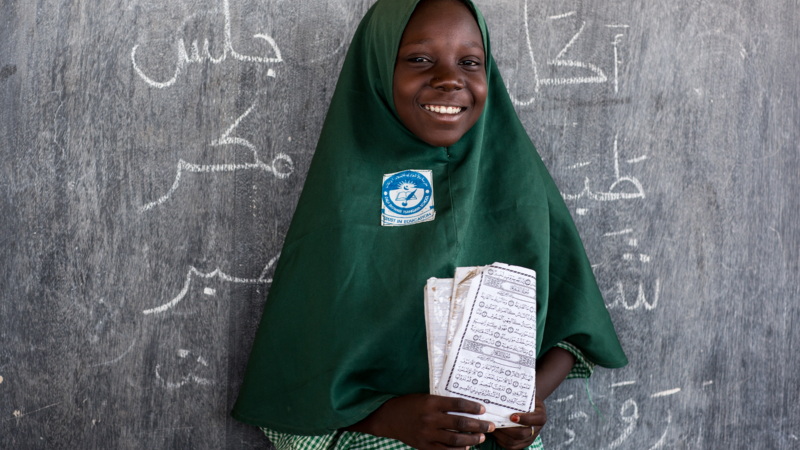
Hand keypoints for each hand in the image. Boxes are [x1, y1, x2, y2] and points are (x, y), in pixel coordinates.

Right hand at [345, 394, 494, 449]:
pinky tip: (466, 448)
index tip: (483, 409)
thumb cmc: (410, 405)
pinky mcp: (424, 445)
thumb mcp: (425, 398)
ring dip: (472, 439)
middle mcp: (430, 418)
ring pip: (455, 439)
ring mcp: (427, 433)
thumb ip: (442, 403)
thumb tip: (465, 409)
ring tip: (481, 438)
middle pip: (460, 423)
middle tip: (490, 426)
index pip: (457, 404)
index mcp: (431, 402)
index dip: (472, 407)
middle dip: (478, 425)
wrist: (389, 417)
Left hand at [491, 397, 546, 449]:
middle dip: (508, 429)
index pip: (538, 419)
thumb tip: (504, 394)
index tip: (512, 416)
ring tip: (494, 427)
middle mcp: (537, 428)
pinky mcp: (523, 443)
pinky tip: (496, 434)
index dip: (525, 419)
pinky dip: (502, 442)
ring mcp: (530, 437)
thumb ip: (519, 396)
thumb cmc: (525, 399)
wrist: (527, 405)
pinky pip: (512, 447)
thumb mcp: (526, 395)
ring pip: (515, 442)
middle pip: (524, 433)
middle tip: (497, 422)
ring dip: (502, 436)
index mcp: (541, 415)